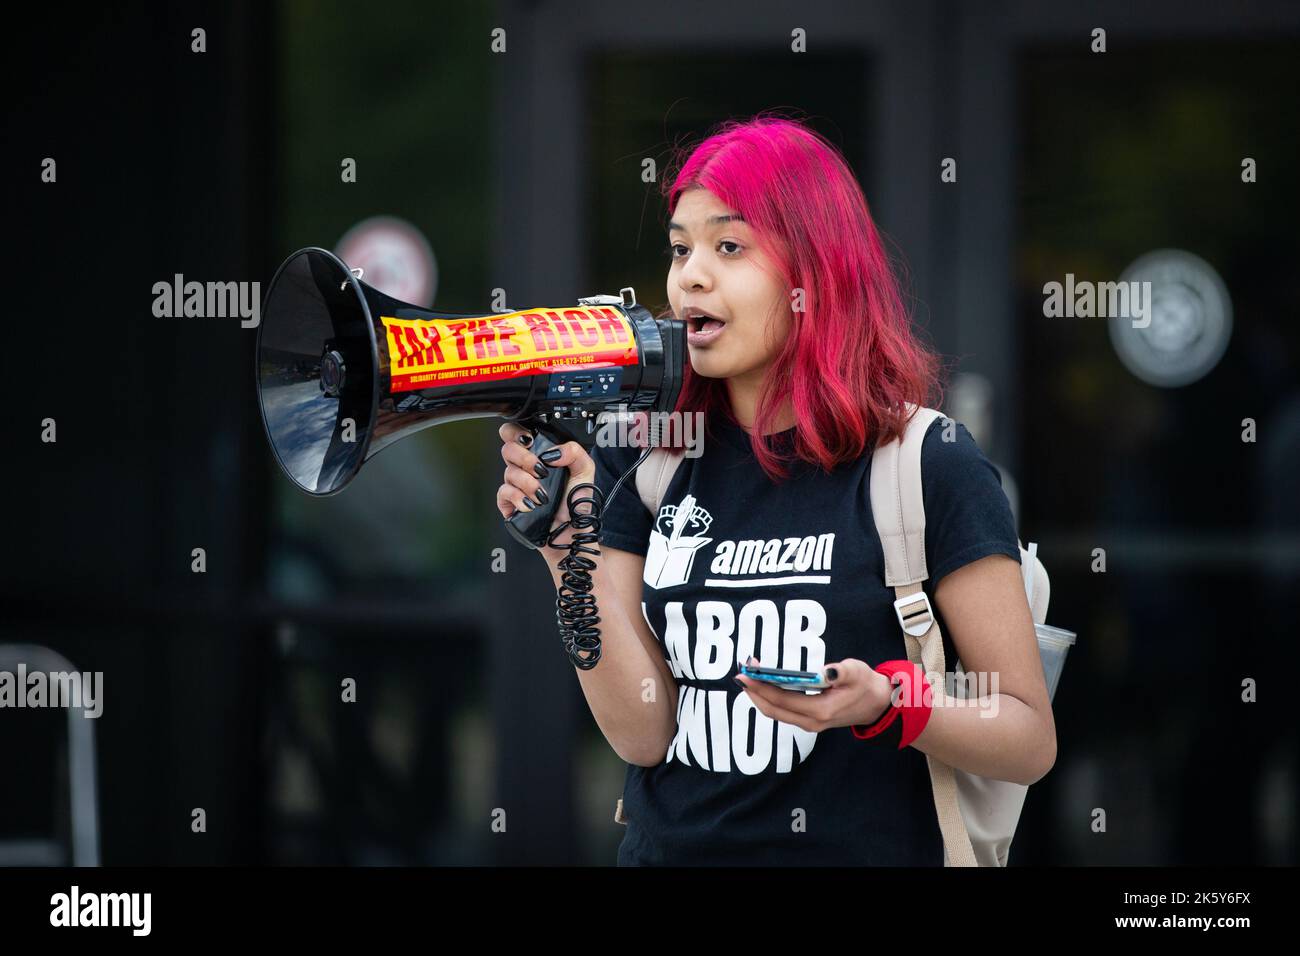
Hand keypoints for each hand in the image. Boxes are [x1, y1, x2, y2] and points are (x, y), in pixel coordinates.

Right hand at [496, 421, 597, 562]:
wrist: (573, 532)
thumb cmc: (577, 504)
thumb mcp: (585, 471)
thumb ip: (574, 451)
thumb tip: (553, 451)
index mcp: (541, 456)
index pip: (517, 434)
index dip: (516, 432)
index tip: (529, 440)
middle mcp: (526, 468)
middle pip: (508, 449)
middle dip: (524, 458)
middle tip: (540, 470)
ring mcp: (517, 485)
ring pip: (508, 472)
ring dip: (527, 483)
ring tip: (542, 495)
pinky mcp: (510, 503)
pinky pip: (503, 493)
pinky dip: (517, 497)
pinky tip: (530, 504)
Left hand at [734, 657, 895, 733]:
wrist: (878, 704)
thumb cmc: (866, 685)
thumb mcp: (858, 672)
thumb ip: (842, 671)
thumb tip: (827, 671)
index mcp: (820, 710)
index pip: (782, 700)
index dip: (761, 687)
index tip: (745, 674)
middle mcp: (811, 721)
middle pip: (773, 709)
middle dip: (754, 692)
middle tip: (740, 673)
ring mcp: (809, 723)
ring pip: (775, 713)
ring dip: (759, 696)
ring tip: (747, 678)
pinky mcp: (809, 720)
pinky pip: (782, 712)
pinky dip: (769, 699)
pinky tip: (762, 686)